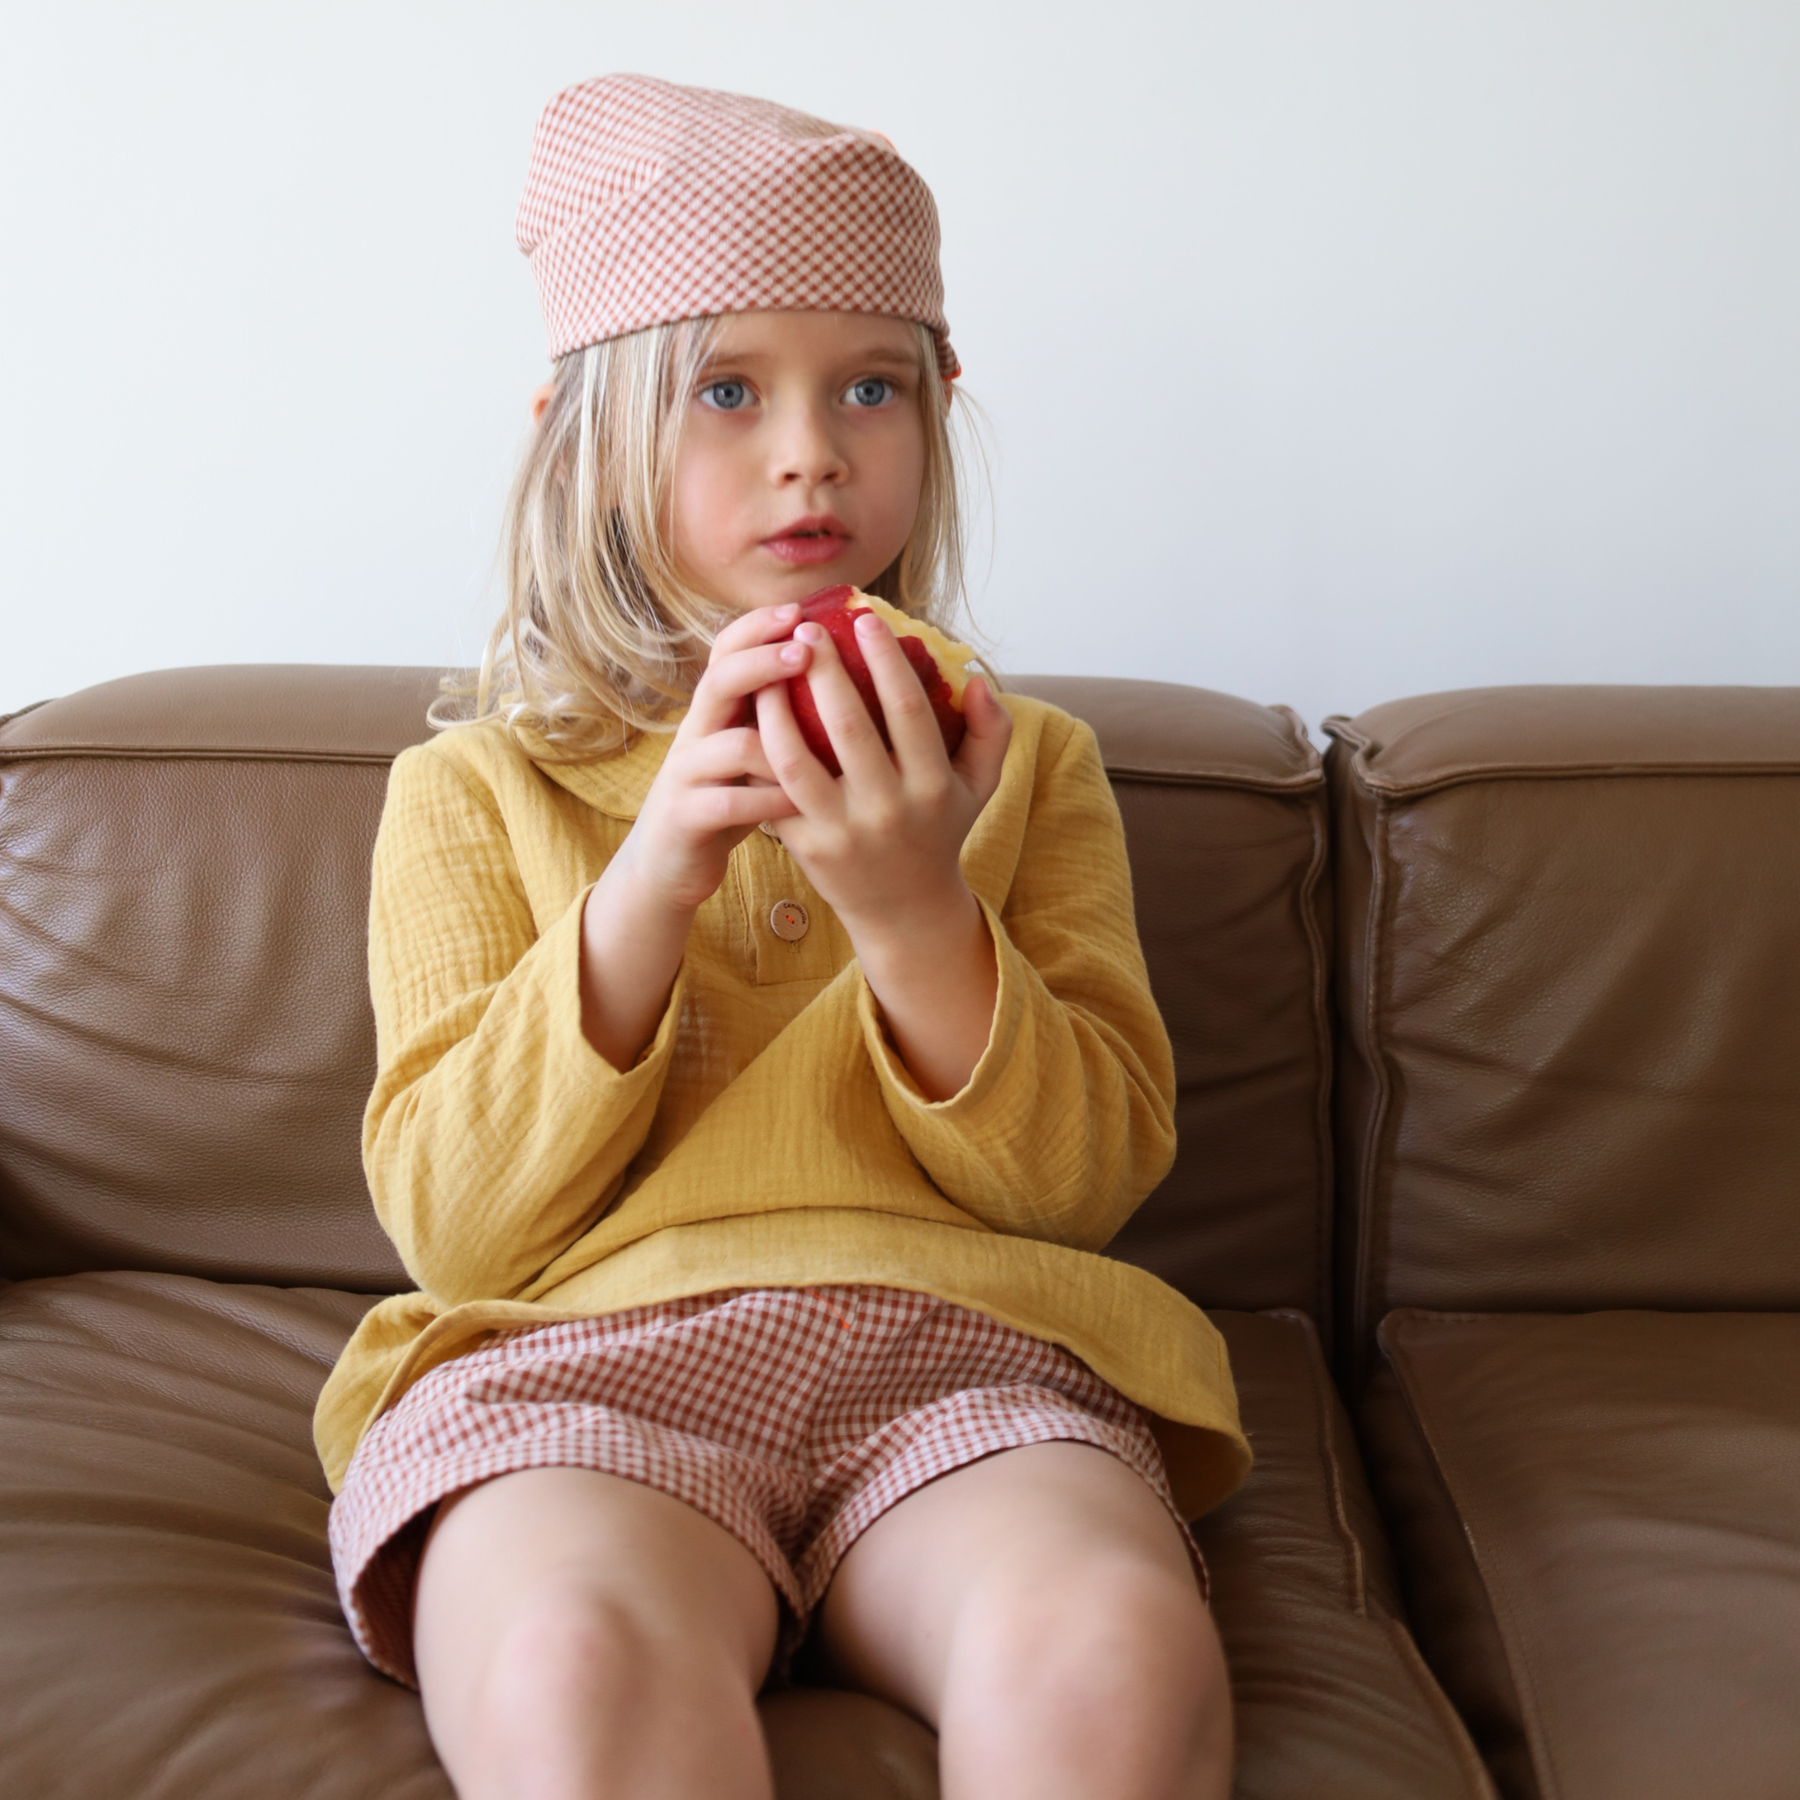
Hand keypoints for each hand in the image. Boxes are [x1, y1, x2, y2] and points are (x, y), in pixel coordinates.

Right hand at [578, 604, 811, 1067]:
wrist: (669, 868)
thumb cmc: (727, 804)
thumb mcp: (750, 754)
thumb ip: (778, 719)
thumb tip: (845, 675)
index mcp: (716, 713)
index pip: (727, 651)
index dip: (758, 626)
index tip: (800, 608)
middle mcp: (696, 734)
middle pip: (720, 680)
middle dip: (763, 661)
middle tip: (806, 650)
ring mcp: (687, 775)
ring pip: (728, 743)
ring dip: (778, 741)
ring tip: (822, 742)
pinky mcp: (686, 817)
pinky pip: (728, 801)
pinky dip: (767, 800)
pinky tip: (802, 802)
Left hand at [755, 610, 1013, 1097]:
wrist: (905, 910)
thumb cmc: (940, 831)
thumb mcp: (980, 786)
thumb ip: (992, 730)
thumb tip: (975, 679)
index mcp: (932, 785)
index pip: (908, 711)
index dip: (885, 662)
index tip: (865, 620)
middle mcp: (887, 808)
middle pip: (848, 727)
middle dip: (824, 670)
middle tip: (807, 628)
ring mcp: (842, 830)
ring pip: (797, 759)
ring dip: (777, 707)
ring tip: (768, 668)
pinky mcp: (807, 846)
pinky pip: (774, 790)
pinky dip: (760, 750)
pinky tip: (752, 713)